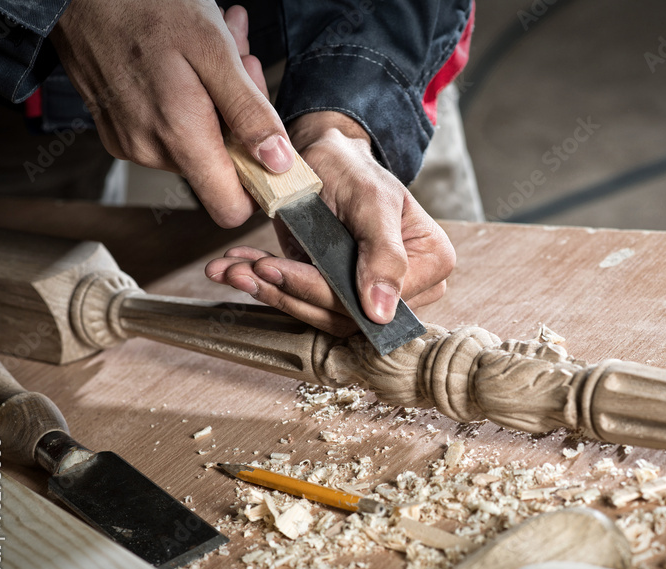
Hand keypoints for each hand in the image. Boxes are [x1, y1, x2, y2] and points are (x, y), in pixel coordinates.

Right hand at [51, 1, 294, 227]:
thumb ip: (249, 113)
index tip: (269, 150)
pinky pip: (170, 130)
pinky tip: (187, 62)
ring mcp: (131, 142)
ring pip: (198, 142)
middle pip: (221, 166)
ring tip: (212, 52)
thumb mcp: (215, 52)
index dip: (258, 186)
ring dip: (218, 100)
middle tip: (240, 64)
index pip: (230, 208)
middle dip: (240, 118)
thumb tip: (279, 163)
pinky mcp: (119, 130)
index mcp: (179, 137)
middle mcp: (151, 151)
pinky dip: (190, 99)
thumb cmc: (145, 6)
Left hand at [205, 111, 455, 336]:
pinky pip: (304, 303)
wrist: (327, 157)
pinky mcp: (338, 294)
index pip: (373, 300)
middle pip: (345, 314)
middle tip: (244, 269)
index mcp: (431, 264)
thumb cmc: (355, 168)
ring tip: (233, 269)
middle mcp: (407, 288)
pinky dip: (267, 286)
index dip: (321, 289)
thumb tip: (382, 313)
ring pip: (318, 313)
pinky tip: (238, 270)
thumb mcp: (372, 201)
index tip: (275, 269)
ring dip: (270, 291)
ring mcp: (371, 295)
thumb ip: (384, 256)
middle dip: (287, 290)